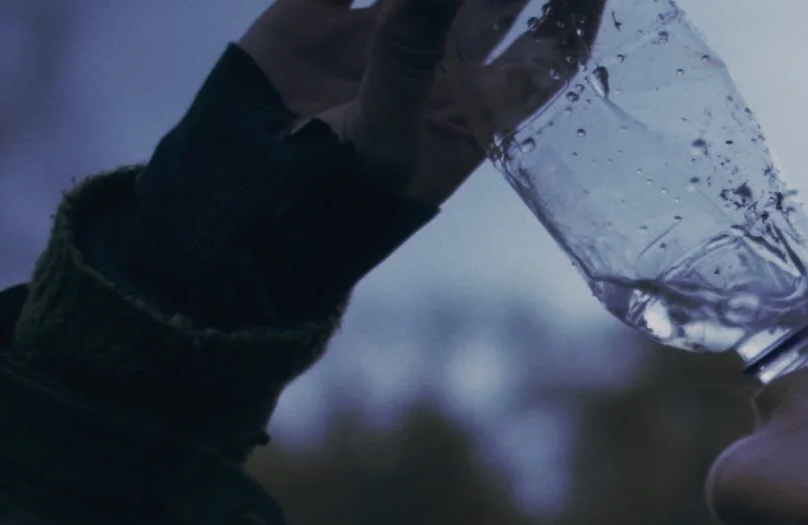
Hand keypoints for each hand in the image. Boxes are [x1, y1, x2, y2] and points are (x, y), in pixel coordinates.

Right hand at [238, 0, 597, 205]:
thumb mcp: (380, 142)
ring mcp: (377, 38)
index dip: (576, 14)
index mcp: (474, 110)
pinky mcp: (313, 16)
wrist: (232, 220)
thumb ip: (407, 59)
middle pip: (497, 1)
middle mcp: (436, 66)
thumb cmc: (333, 207)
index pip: (547, 55)